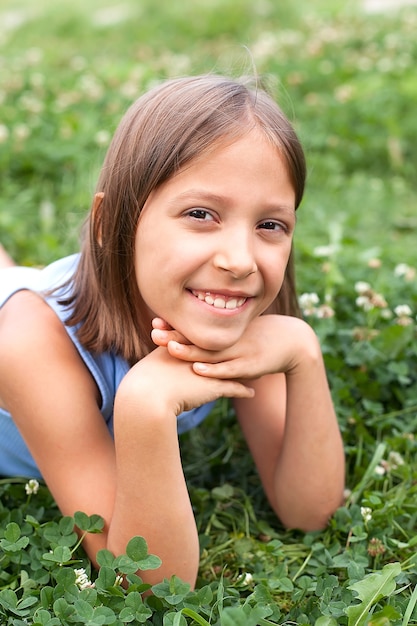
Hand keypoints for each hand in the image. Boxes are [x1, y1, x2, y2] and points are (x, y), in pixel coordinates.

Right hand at [118, 343, 253, 416]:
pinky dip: (243, 391)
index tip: (230, 338)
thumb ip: (161, 357)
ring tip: (257, 370)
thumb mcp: (154, 364)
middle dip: (238, 349)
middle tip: (252, 347)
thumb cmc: (145, 381)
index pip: (207, 340)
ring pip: (233, 368)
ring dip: (245, 370)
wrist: (148, 394)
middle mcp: (201, 355)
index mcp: (187, 345)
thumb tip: (161, 355)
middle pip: (224, 350)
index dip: (218, 340)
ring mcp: (209, 370)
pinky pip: (233, 388)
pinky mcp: (213, 387)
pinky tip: (252, 393)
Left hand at [151, 315, 320, 380]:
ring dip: (190, 352)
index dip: (177, 326)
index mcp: (226, 331)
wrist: (295, 342)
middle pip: (199, 338)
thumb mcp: (241, 332)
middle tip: (154, 333)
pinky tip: (197, 369)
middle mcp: (230, 339)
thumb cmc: (263, 338)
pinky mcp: (249, 366)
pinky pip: (228, 370)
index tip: (156, 322)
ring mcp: (240, 352)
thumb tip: (200, 336)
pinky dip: (213, 370)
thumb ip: (222, 335)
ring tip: (170, 349)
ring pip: (211, 353)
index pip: (197, 328)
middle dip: (176, 336)